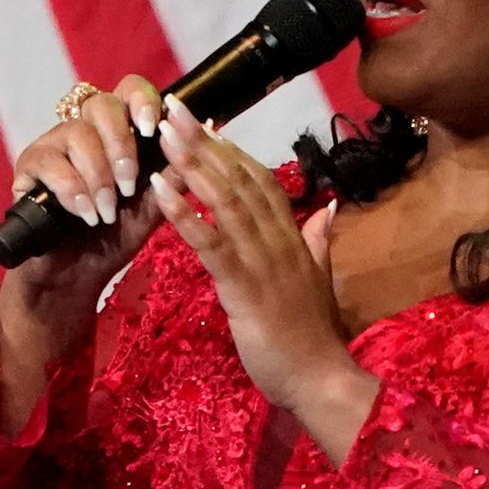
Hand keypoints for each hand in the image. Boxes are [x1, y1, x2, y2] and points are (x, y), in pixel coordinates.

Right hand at [5, 74, 168, 306]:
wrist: (78, 275)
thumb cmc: (116, 236)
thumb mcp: (153, 207)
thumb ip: (175, 174)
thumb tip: (209, 132)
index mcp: (120, 131)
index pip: (130, 91)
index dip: (142, 101)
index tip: (153, 129)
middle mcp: (86, 128)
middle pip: (102, 105)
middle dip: (120, 145)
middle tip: (129, 184)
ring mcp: (54, 144)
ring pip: (77, 134)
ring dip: (98, 176)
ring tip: (107, 212)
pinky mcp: (28, 166)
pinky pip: (50, 162)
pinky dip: (72, 190)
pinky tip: (85, 213)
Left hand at [148, 96, 377, 436]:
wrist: (320, 380)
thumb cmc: (310, 338)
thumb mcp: (317, 282)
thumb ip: (319, 243)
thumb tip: (327, 210)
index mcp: (293, 238)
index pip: (261, 181)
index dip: (232, 151)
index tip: (205, 123)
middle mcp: (280, 240)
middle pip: (240, 179)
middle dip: (205, 142)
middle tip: (174, 108)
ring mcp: (264, 261)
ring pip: (226, 201)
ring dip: (193, 164)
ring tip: (164, 134)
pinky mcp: (245, 287)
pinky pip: (212, 243)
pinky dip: (186, 213)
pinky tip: (161, 191)